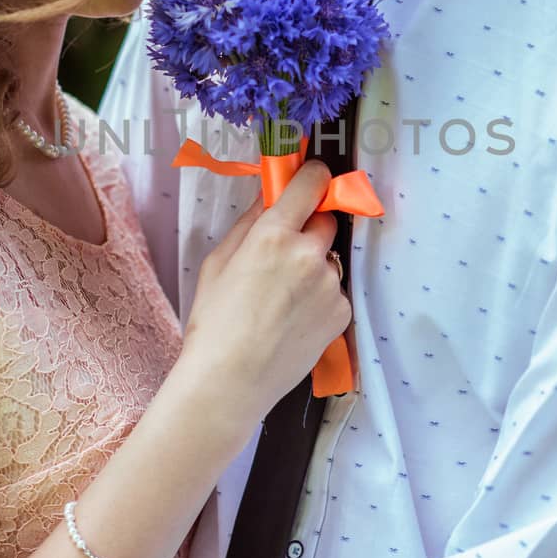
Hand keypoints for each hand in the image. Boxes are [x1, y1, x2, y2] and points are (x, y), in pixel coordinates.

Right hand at [181, 159, 351, 422]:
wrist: (231, 380)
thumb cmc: (214, 321)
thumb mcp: (218, 262)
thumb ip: (248, 223)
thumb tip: (268, 197)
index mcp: (273, 235)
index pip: (311, 183)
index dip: (313, 177)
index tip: (311, 179)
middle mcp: (308, 254)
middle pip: (325, 220)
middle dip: (310, 228)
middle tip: (286, 252)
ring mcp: (330, 285)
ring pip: (329, 260)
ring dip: (315, 267)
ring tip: (285, 298)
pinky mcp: (341, 312)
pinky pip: (334, 292)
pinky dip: (320, 299)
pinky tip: (294, 319)